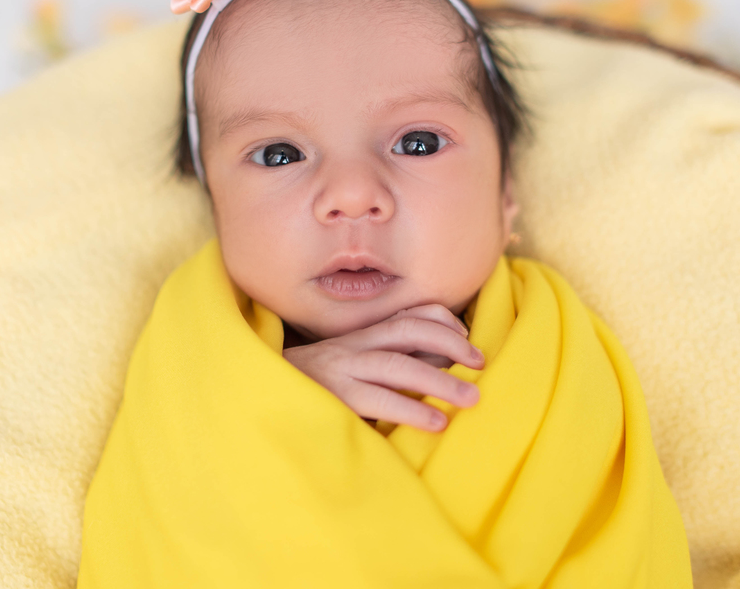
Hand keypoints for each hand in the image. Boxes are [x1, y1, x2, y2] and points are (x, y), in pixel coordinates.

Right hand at [283, 304, 483, 431]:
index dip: (444, 322)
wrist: (257, 396)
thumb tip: (437, 366)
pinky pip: (377, 400)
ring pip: (398, 365)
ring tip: (472, 398)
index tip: (469, 341)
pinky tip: (436, 423)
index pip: (408, 314)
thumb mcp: (349, 366)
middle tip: (482, 365)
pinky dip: (411, 411)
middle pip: (410, 332)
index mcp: (360, 336)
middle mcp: (353, 345)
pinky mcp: (333, 397)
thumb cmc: (312, 388)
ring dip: (440, 381)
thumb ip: (387, 362)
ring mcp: (341, 369)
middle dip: (451, 344)